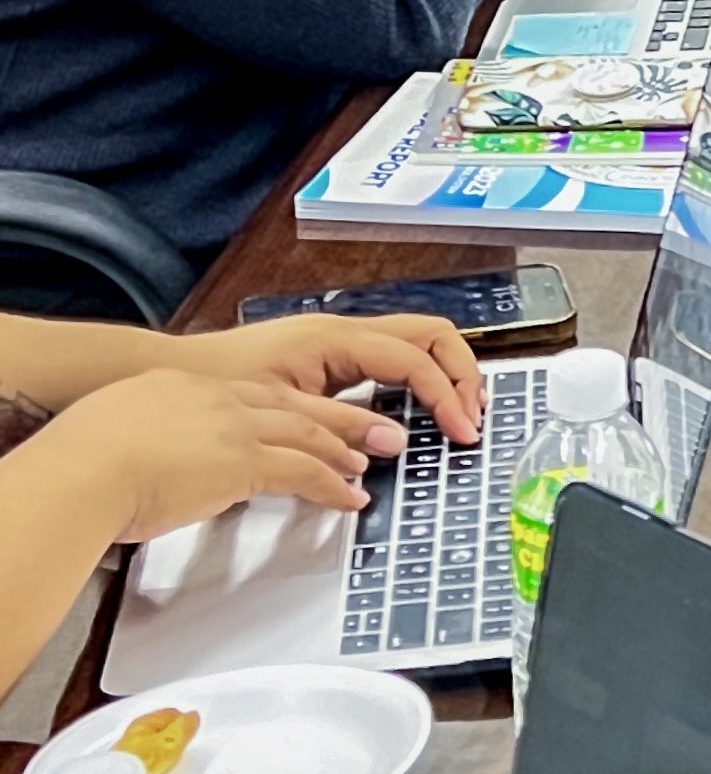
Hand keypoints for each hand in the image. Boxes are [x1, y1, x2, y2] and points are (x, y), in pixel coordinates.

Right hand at [25, 369, 402, 539]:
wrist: (81, 471)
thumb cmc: (80, 462)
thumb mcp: (115, 431)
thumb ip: (146, 437)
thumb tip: (148, 461)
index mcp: (185, 387)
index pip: (252, 393)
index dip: (285, 406)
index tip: (306, 414)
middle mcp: (218, 398)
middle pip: (292, 404)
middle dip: (336, 418)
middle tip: (368, 428)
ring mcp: (235, 428)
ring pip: (307, 433)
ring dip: (344, 448)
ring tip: (367, 461)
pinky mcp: (244, 462)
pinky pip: (303, 473)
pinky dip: (332, 485)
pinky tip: (349, 497)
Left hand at [169, 312, 484, 443]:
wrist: (175, 374)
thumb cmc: (220, 384)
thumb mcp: (281, 412)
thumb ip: (341, 427)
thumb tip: (394, 442)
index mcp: (339, 338)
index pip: (416, 357)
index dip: (446, 394)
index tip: (461, 431)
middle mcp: (347, 331)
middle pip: (431, 335)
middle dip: (460, 373)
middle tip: (472, 417)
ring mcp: (341, 342)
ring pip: (416, 344)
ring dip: (444, 374)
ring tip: (458, 412)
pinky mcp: (331, 359)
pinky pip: (392, 361)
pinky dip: (417, 381)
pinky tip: (417, 411)